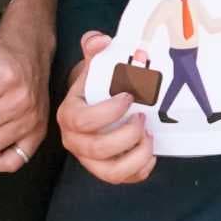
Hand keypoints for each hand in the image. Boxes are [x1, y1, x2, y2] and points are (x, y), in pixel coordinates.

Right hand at [59, 36, 157, 186]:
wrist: (92, 101)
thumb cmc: (95, 83)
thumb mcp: (92, 62)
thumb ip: (93, 47)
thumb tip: (100, 41)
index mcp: (69, 114)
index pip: (82, 121)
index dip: (108, 112)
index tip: (129, 97)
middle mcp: (74, 140)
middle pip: (97, 149)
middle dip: (126, 136)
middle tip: (143, 118)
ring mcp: (89, 159)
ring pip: (110, 172)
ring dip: (135, 156)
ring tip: (149, 137)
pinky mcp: (105, 170)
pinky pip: (123, 179)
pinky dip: (141, 169)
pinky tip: (151, 152)